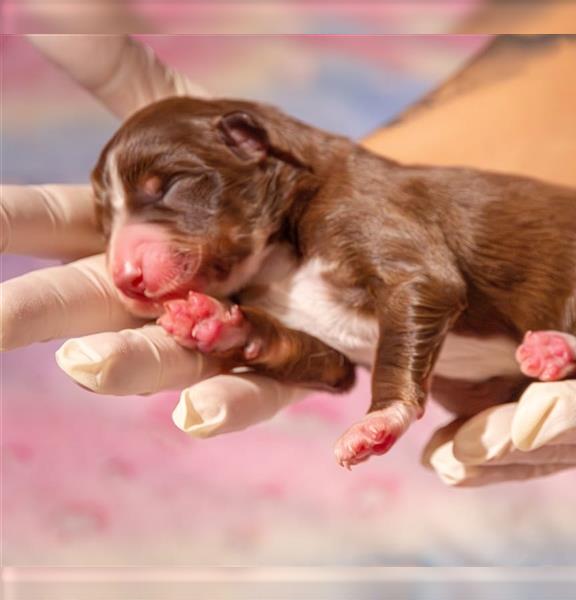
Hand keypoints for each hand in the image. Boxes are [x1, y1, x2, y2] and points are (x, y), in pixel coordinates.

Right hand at [1, 35, 306, 436]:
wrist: (335, 217)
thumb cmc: (249, 175)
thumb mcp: (189, 123)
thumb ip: (122, 79)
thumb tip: (53, 12)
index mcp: (131, 231)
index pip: (55, 223)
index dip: (8, 222)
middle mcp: (163, 292)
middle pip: (96, 303)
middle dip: (46, 311)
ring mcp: (219, 334)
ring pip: (166, 356)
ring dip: (128, 363)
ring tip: (88, 364)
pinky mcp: (281, 367)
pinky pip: (254, 388)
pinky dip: (228, 403)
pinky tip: (198, 414)